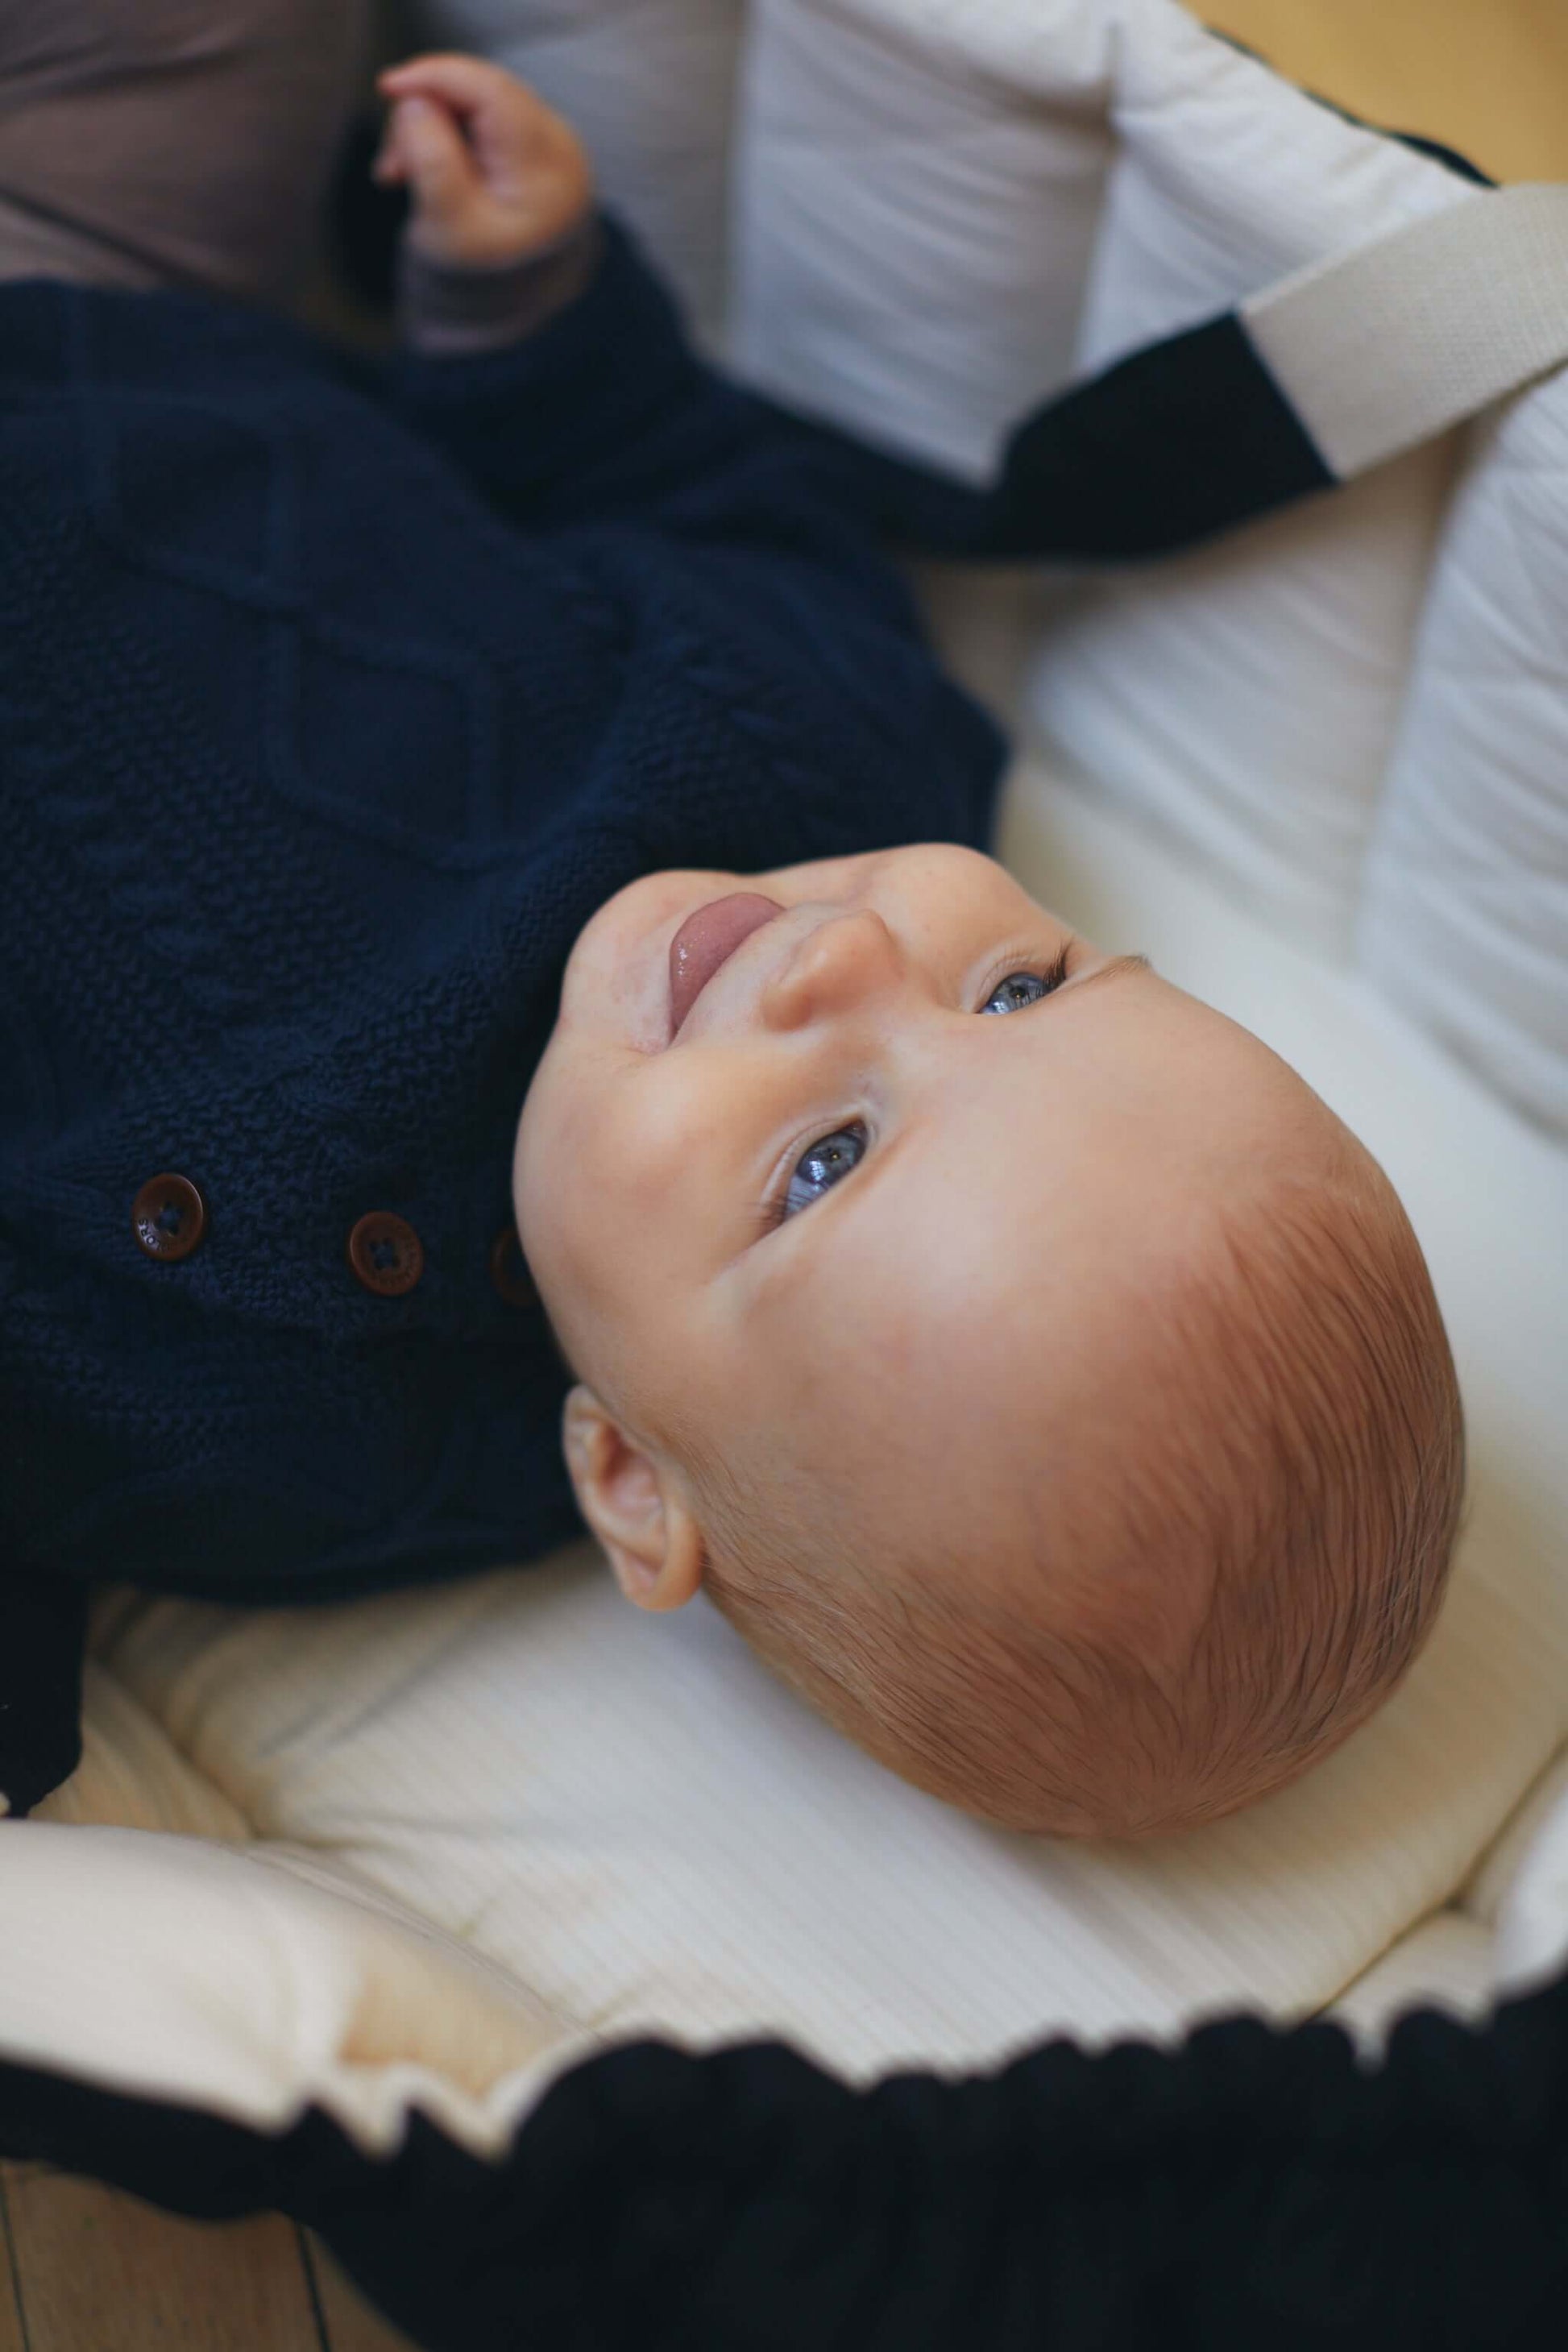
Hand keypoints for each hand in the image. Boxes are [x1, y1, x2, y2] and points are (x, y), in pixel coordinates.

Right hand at [373, 54, 593, 273]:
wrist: (507, 300)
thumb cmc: (479, 273)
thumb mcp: (449, 227)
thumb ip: (432, 161)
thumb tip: (415, 100)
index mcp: (548, 169)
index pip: (492, 93)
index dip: (437, 76)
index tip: (388, 88)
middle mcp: (558, 144)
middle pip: (478, 90)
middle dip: (424, 115)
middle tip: (393, 169)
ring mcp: (545, 139)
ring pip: (470, 100)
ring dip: (425, 129)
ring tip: (401, 176)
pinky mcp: (525, 139)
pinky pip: (473, 115)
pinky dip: (438, 134)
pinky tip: (417, 169)